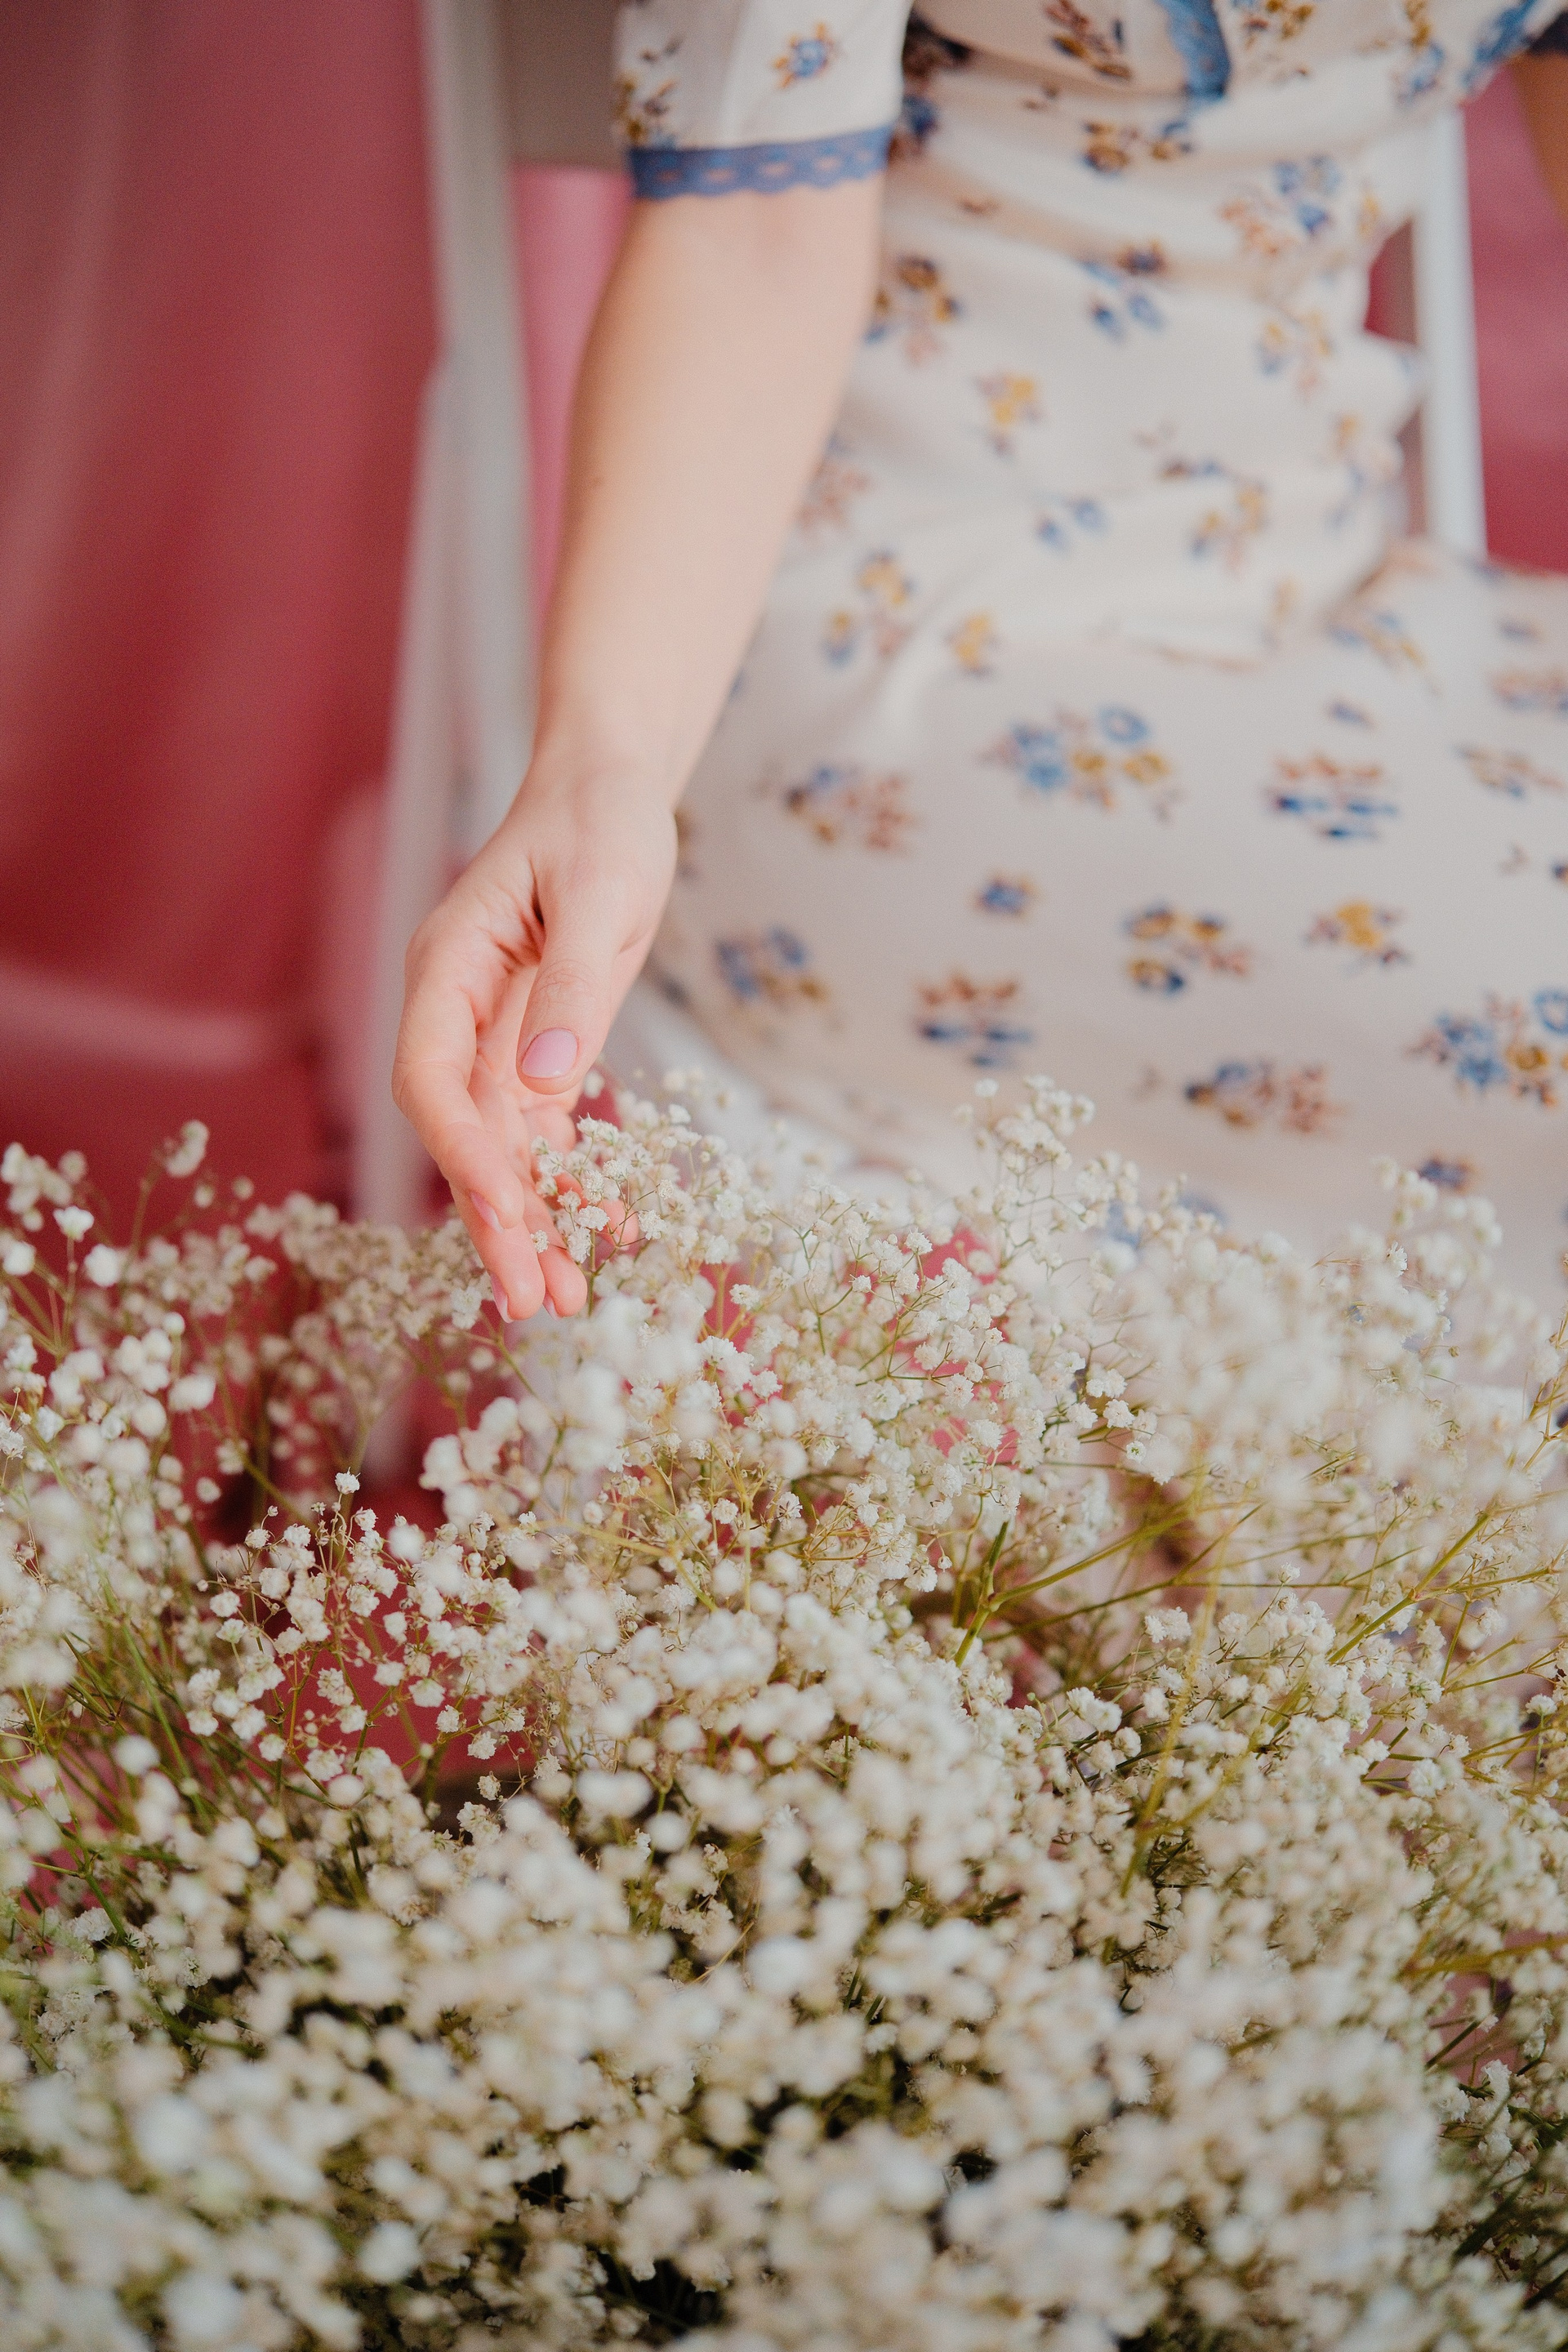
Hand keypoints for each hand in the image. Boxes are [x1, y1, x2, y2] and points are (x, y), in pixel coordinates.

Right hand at [392, 768, 677, 1319]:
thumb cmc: (600, 822)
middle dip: (495, 1219)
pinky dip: (573, 1184)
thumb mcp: (602, 893)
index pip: (431, 1078)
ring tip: (571, 1297)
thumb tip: (547, 1083)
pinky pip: (545, 1133)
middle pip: (461, 1133)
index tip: (508, 1214)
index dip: (463, 1153)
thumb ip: (575, 986)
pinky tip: (607, 1233)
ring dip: (534, 1222)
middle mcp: (458, 1011)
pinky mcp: (537, 1049)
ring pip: (502, 1148)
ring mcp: (494, 1036)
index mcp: (449, 966)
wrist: (610, 787)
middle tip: (535, 1300)